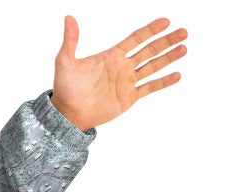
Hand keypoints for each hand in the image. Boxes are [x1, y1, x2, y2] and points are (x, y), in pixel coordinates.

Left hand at [52, 15, 187, 130]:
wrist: (68, 115)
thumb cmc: (65, 89)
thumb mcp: (65, 61)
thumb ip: (71, 40)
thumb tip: (68, 17)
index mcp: (112, 55)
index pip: (136, 38)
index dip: (151, 30)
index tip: (166, 21)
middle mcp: (123, 66)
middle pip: (150, 50)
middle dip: (166, 41)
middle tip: (184, 32)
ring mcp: (127, 82)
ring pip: (153, 66)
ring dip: (169, 57)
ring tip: (184, 48)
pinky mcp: (128, 98)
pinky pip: (149, 88)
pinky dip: (163, 82)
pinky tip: (177, 75)